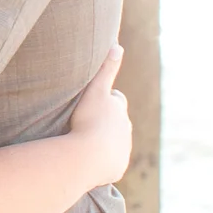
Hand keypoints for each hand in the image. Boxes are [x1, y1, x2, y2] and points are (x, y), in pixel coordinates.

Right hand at [68, 47, 132, 193]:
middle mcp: (126, 129)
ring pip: (115, 142)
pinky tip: (88, 160)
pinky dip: (103, 160)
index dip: (106, 101)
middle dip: (107, 122)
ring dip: (104, 142)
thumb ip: (106, 68)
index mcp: (120, 110)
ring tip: (86, 144)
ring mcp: (123, 150)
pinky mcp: (118, 167)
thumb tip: (118, 45)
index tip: (95, 103)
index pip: (116, 100)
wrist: (88, 156)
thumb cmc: (88, 121)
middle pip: (117, 123)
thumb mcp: (95, 91)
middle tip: (87, 124)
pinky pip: (111, 162)